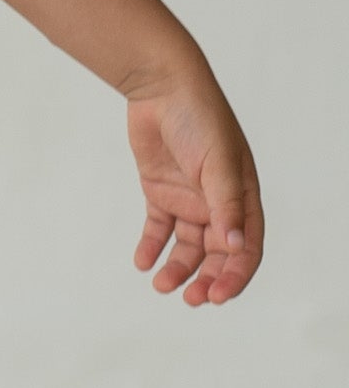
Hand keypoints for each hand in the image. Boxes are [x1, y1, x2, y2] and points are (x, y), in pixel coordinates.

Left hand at [125, 65, 261, 306]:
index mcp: (243, 197)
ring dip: (178, 269)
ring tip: (160, 284)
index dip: (236, 275)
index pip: (246, 248)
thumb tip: (235, 247)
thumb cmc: (200, 119)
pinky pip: (158, 229)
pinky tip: (141, 262)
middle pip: (216, 255)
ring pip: (187, 248)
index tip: (218, 296)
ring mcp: (189, 199)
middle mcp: (218, 203)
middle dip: (207, 280)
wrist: (161, 88)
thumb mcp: (218, 163)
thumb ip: (226, 205)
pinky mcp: (160, 193)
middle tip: (191, 300)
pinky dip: (151, 247)